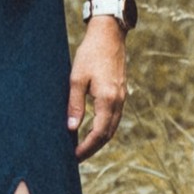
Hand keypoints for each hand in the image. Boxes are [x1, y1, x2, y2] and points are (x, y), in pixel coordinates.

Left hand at [68, 18, 127, 160]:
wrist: (109, 35)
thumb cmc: (90, 54)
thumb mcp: (76, 78)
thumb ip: (75, 104)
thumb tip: (71, 128)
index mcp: (108, 100)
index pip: (99, 133)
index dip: (87, 147)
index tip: (74, 157)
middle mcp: (118, 102)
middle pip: (108, 135)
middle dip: (93, 148)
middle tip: (77, 158)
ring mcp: (121, 98)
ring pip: (112, 127)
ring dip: (98, 139)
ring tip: (82, 147)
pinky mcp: (120, 93)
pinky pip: (113, 117)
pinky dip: (104, 128)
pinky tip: (91, 129)